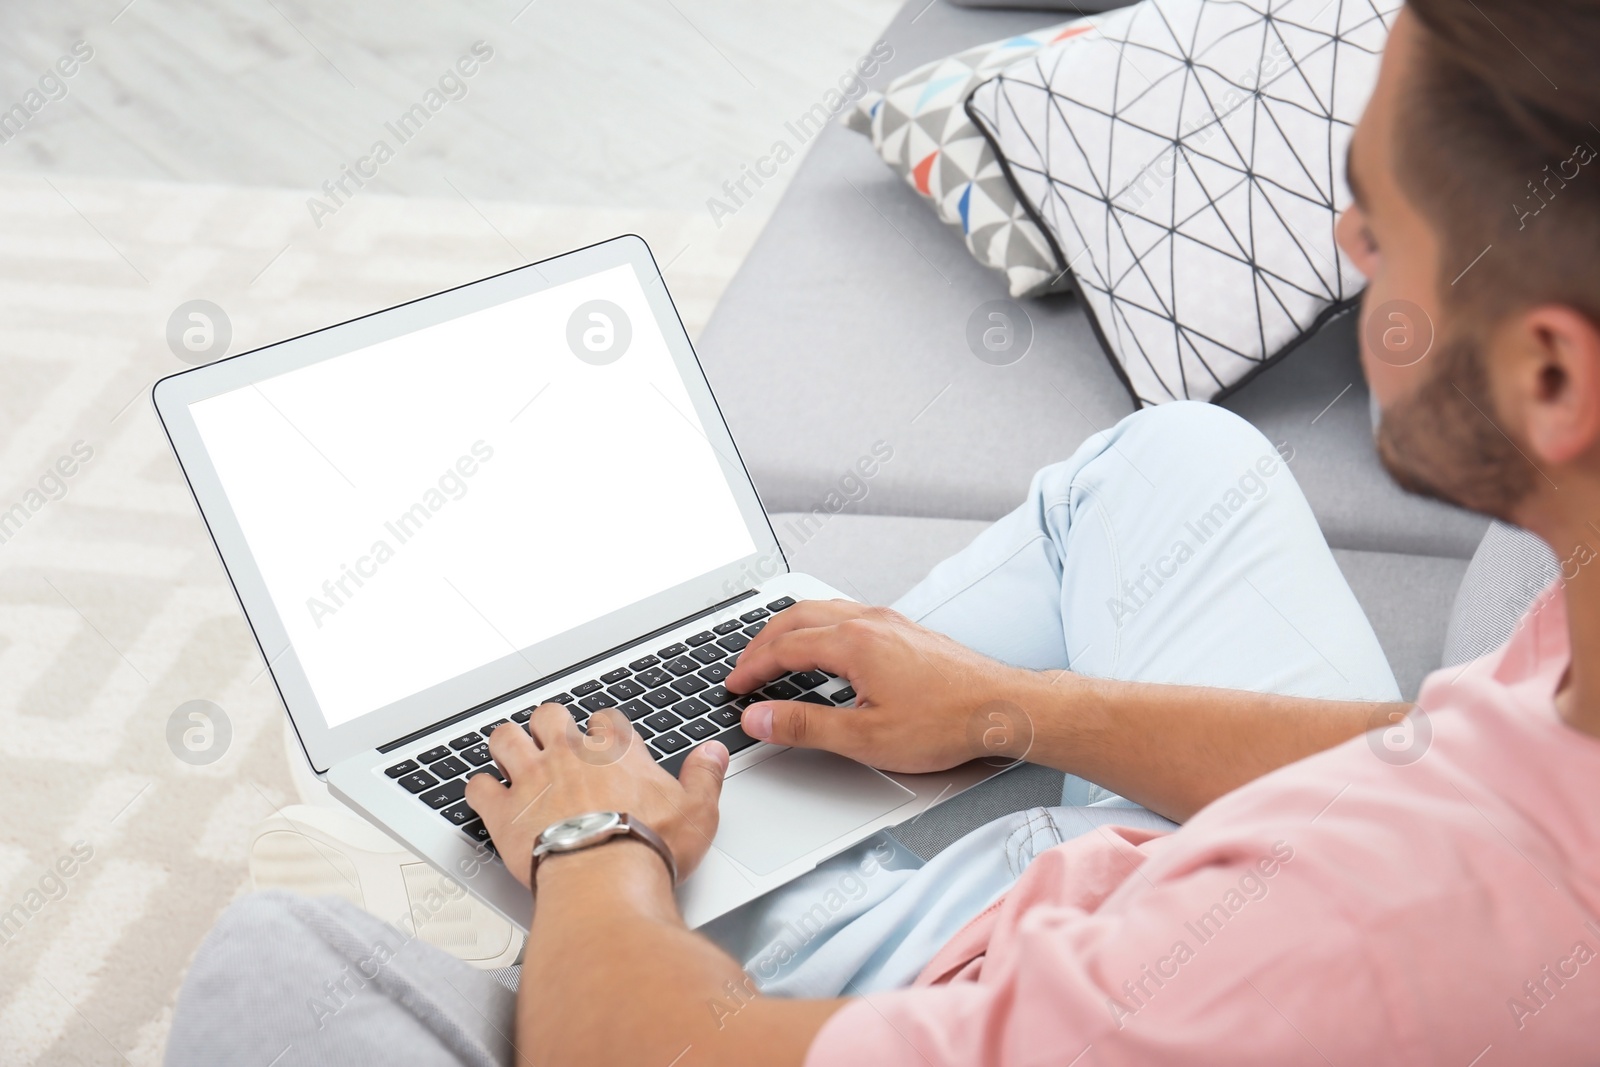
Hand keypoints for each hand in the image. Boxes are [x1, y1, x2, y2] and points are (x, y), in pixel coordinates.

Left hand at [464, 704, 726, 888]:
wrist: (604, 878)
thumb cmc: (648, 847)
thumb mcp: (697, 811)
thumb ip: (705, 777)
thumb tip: (713, 753)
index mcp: (615, 751)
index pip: (605, 721)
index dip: (602, 729)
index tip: (602, 740)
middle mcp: (569, 754)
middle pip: (549, 715)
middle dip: (548, 725)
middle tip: (552, 741)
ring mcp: (532, 778)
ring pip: (505, 738)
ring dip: (507, 744)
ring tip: (511, 754)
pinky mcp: (503, 810)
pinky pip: (477, 787)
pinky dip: (479, 790)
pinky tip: (486, 797)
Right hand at [725, 600, 1040, 772]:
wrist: (1003, 708)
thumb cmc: (945, 723)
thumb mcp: (864, 737)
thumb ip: (804, 726)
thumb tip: (759, 718)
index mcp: (853, 643)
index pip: (783, 648)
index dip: (751, 668)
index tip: (733, 687)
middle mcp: (869, 621)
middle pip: (796, 617)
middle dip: (761, 642)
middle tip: (742, 668)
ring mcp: (889, 621)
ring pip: (822, 610)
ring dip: (789, 629)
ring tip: (771, 652)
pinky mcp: (904, 629)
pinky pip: (846, 613)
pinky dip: (817, 627)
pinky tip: (822, 647)